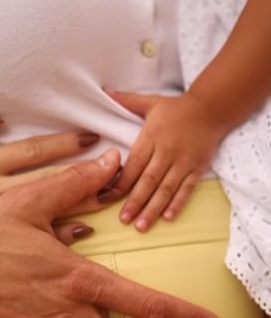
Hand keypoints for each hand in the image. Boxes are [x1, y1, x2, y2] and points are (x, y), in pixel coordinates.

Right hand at [0, 114, 119, 243]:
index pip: (29, 152)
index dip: (63, 144)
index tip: (92, 137)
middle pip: (47, 185)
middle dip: (86, 176)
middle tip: (120, 169)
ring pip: (49, 215)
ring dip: (84, 205)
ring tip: (113, 195)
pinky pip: (39, 247)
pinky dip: (65, 239)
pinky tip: (85, 230)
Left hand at [107, 90, 226, 231]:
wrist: (212, 108)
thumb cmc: (176, 108)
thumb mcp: (150, 102)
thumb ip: (126, 100)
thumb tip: (104, 91)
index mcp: (152, 137)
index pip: (134, 163)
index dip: (122, 181)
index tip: (109, 196)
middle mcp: (167, 151)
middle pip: (148, 180)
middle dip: (135, 201)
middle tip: (123, 219)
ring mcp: (183, 162)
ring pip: (166, 188)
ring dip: (153, 208)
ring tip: (141, 226)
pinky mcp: (197, 168)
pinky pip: (187, 188)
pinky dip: (178, 203)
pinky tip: (168, 218)